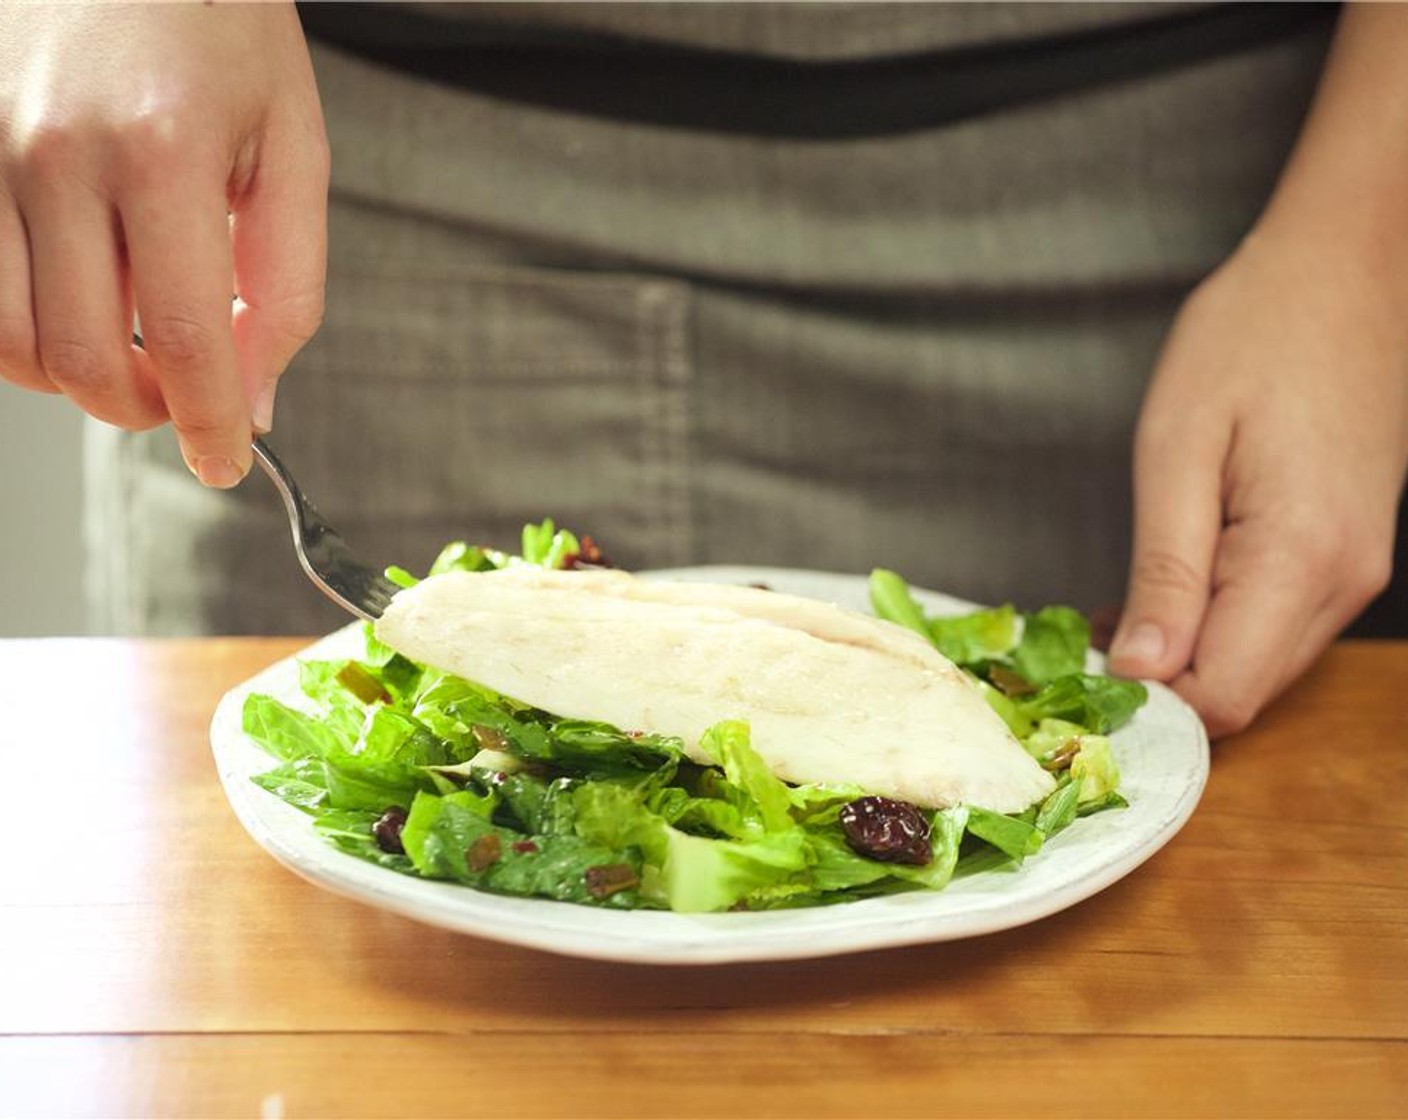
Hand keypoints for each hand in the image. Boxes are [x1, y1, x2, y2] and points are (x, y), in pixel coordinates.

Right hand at [0, 2, 327, 485]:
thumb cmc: (219, 21)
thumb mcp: (293, 144)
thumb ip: (285, 283)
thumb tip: (253, 397)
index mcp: (162, 152)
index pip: (184, 342)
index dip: (206, 426)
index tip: (225, 463)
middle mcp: (53, 153)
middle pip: (80, 358)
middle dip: (144, 409)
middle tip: (187, 397)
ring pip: (7, 339)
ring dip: (76, 376)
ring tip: (133, 349)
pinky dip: (21, 329)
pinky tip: (75, 303)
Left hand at [1108, 226, 1407, 736]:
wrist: (1344, 268)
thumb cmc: (1253, 336)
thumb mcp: (1178, 449)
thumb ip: (1164, 572)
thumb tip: (1141, 670)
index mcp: (1300, 559)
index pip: (1222, 698)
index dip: (1149, 704)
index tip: (1089, 668)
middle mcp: (1345, 581)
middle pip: (1245, 695)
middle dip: (1162, 686)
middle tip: (1093, 635)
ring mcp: (1356, 570)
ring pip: (1262, 666)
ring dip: (1188, 656)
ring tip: (1124, 606)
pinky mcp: (1350, 552)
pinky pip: (1279, 625)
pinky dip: (1221, 626)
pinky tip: (1175, 586)